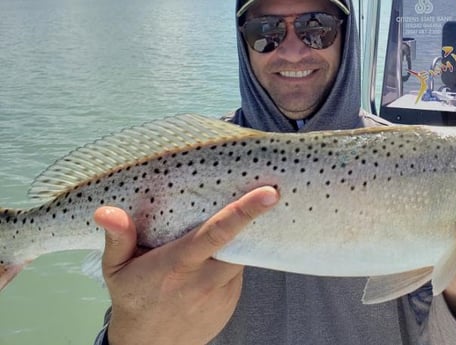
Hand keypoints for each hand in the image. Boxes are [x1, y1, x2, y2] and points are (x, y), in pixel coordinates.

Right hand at [94, 186, 278, 344]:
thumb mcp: (116, 269)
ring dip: (233, 245)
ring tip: (210, 243)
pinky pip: (238, 273)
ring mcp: (223, 294)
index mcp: (179, 264)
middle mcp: (206, 280)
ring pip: (241, 257)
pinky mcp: (232, 302)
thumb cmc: (133, 300)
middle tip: (250, 201)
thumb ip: (117, 238)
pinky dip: (230, 263)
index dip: (245, 211)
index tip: (268, 194)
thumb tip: (106, 211)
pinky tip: (210, 264)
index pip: (218, 233)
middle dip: (248, 222)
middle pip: (240, 242)